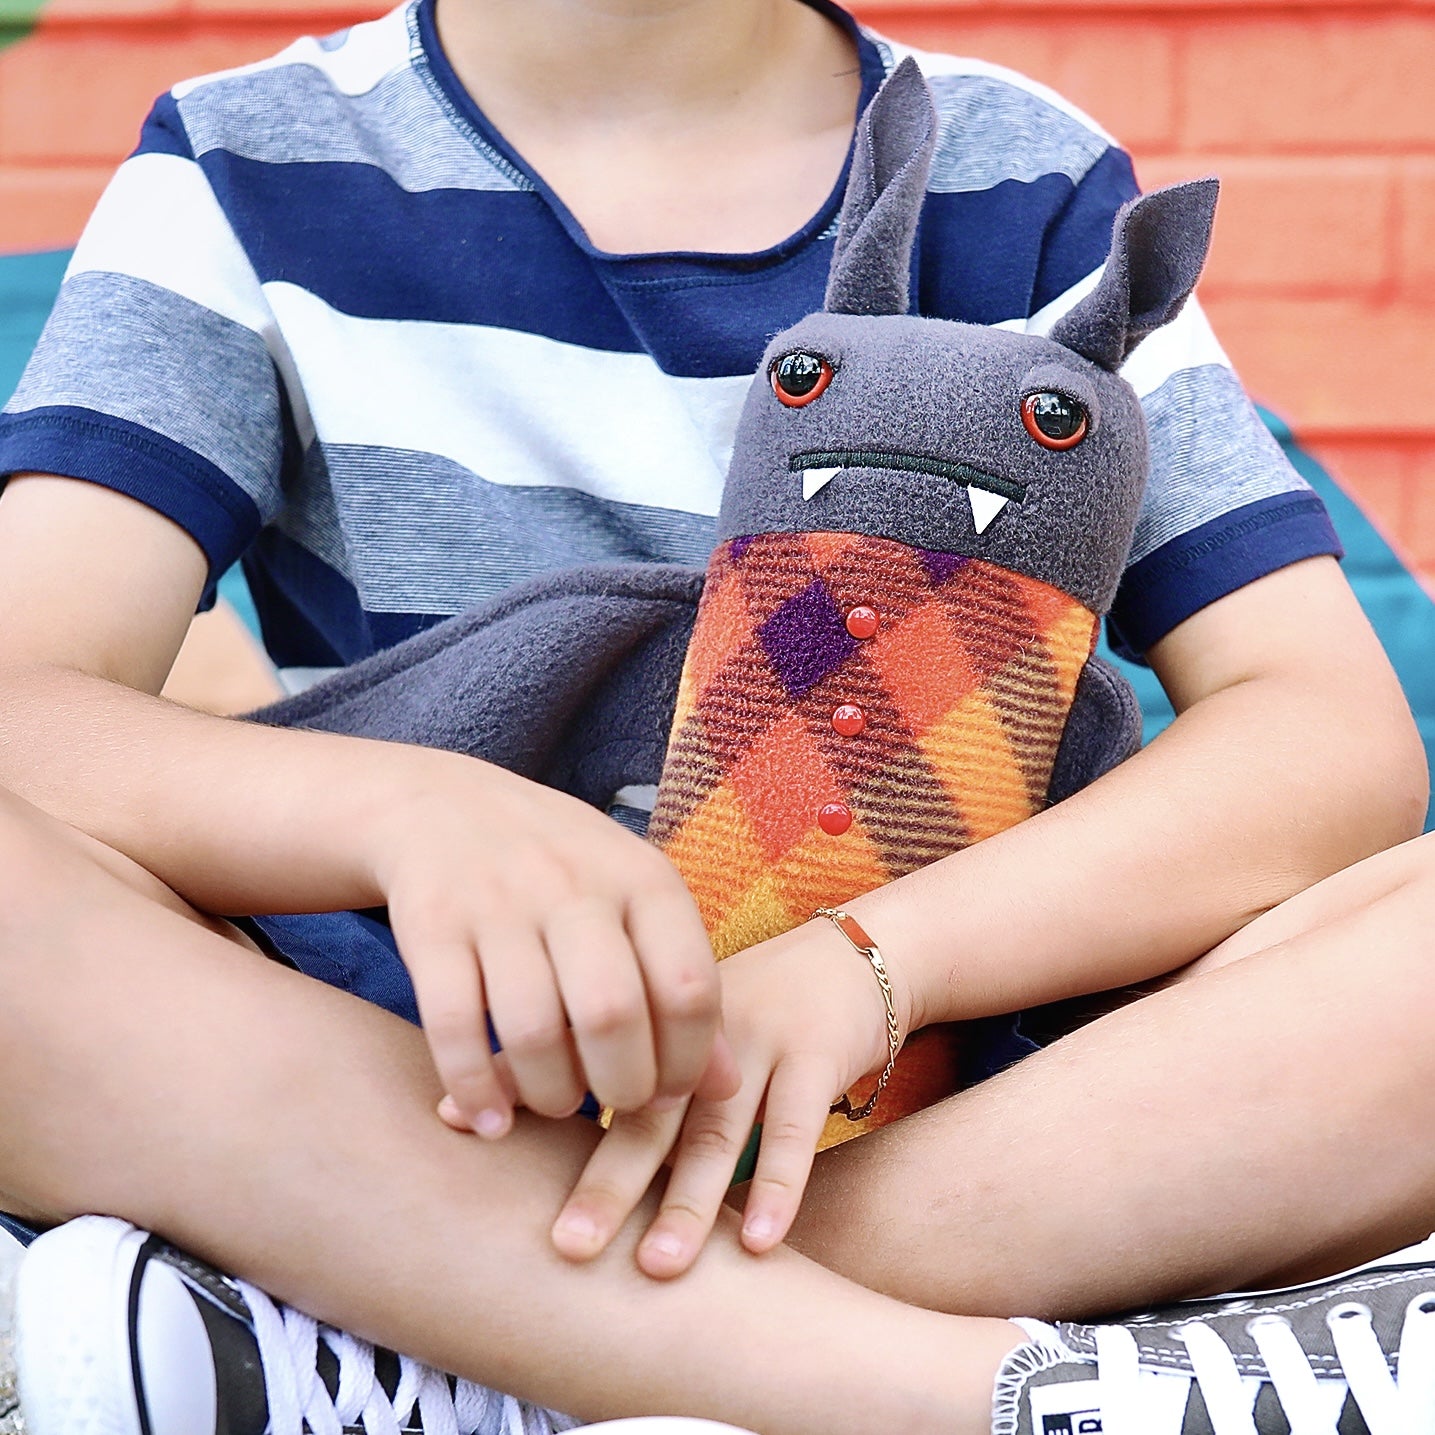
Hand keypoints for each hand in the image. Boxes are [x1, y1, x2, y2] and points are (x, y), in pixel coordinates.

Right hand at [369, 751, 738, 1137]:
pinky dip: (474, 1086)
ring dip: (551, 1093)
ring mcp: (497, 902)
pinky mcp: (431, 925)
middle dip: (622, 1087)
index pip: (690, 988)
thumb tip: (727, 1086)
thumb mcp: (636, 902)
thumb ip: (682, 985)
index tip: (671, 1090)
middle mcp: (573, 884)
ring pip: (532, 1029)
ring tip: (557, 1102)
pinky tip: (490, 1118)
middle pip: (612, 1015)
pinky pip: (453, 1026)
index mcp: (641, 877)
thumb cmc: (565, 870)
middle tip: (615, 1102)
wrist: (446, 804)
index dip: (689, 1061)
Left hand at [550, 912, 911, 1276]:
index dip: (549, 1123)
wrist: (856, 955)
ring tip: (658, 1267)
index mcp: (656, 1019)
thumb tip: (535, 1127)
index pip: (593, 1078)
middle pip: (645, 1113)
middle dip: (607, 1185)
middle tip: (570, 1247)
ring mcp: (759, 1036)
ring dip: (688, 1203)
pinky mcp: (817, 1052)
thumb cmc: (759, 1012)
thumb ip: (630, 1074)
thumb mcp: (690, 1028)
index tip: (505, 1178)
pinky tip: (761, 1243)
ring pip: (717, 1130)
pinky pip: (795, 1126)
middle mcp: (696, 1028)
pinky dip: (779, 1186)